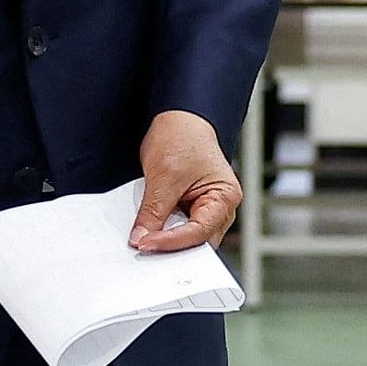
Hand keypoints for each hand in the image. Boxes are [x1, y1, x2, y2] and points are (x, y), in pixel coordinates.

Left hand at [131, 111, 243, 251]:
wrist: (179, 117)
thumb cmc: (182, 136)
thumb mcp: (164, 175)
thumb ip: (153, 211)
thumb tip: (141, 238)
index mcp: (225, 197)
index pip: (200, 232)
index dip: (172, 242)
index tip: (145, 244)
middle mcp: (221, 207)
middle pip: (198, 241)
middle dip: (172, 247)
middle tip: (143, 248)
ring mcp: (207, 209)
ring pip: (189, 238)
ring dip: (168, 241)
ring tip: (145, 241)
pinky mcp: (192, 208)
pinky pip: (180, 227)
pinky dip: (165, 231)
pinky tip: (150, 231)